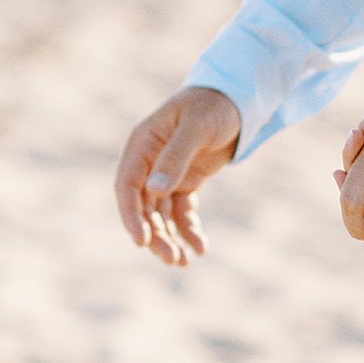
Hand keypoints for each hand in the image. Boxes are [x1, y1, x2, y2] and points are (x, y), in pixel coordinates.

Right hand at [114, 86, 241, 265]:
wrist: (236, 100)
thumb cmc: (212, 106)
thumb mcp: (196, 128)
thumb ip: (175, 157)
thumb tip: (155, 191)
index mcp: (142, 145)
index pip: (127, 186)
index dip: (131, 215)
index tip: (142, 241)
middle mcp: (149, 162)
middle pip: (143, 207)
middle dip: (155, 235)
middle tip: (171, 259)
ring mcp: (166, 174)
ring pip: (161, 214)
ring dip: (170, 238)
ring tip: (184, 262)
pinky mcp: (184, 181)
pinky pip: (181, 211)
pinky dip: (188, 229)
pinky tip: (200, 247)